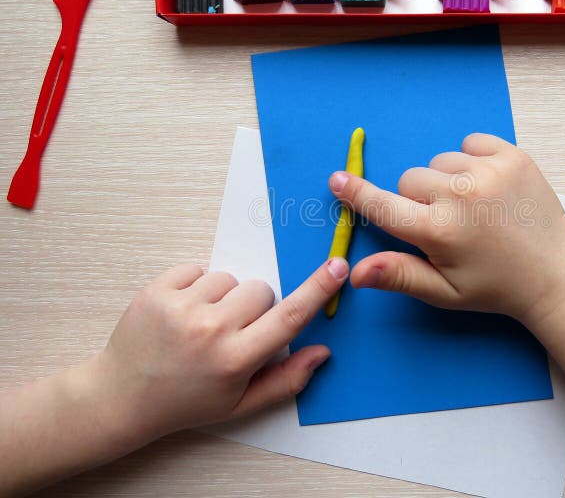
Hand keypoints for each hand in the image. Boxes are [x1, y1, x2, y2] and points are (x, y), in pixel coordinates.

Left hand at [92, 258, 348, 444]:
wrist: (121, 397)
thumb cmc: (186, 402)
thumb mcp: (240, 404)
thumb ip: (286, 380)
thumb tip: (322, 352)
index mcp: (236, 359)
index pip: (289, 317)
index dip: (318, 290)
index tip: (337, 267)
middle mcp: (211, 330)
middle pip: (261, 290)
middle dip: (255, 307)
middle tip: (233, 331)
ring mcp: (181, 307)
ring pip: (230, 278)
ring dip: (223, 297)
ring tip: (201, 324)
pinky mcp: (157, 290)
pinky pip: (197, 268)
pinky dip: (195, 286)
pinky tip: (183, 312)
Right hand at [329, 133, 564, 321]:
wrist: (555, 274)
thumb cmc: (495, 287)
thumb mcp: (445, 292)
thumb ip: (399, 276)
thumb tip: (354, 274)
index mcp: (439, 231)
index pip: (383, 205)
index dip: (357, 193)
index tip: (338, 179)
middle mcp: (460, 195)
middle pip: (409, 180)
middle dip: (417, 200)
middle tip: (446, 224)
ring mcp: (489, 170)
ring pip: (438, 163)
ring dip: (445, 182)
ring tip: (473, 208)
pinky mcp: (512, 155)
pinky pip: (469, 144)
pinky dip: (471, 161)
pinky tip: (488, 187)